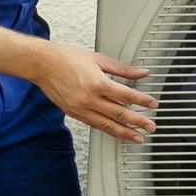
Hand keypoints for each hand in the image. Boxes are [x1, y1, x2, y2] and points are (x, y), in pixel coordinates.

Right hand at [34, 43, 158, 141]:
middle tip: (151, 127)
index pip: (126, 96)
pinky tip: (117, 132)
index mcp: (98, 83)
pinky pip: (95, 125)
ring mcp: (81, 108)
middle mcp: (89, 99)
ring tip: (137, 137)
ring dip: (124, 132)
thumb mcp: (98, 59)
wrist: (42, 64)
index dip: (142, 101)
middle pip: (119, 114)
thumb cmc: (66, 58)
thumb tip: (140, 72)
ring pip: (107, 125)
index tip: (152, 104)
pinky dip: (108, 130)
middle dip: (138, 122)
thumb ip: (122, 69)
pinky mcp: (74, 114)